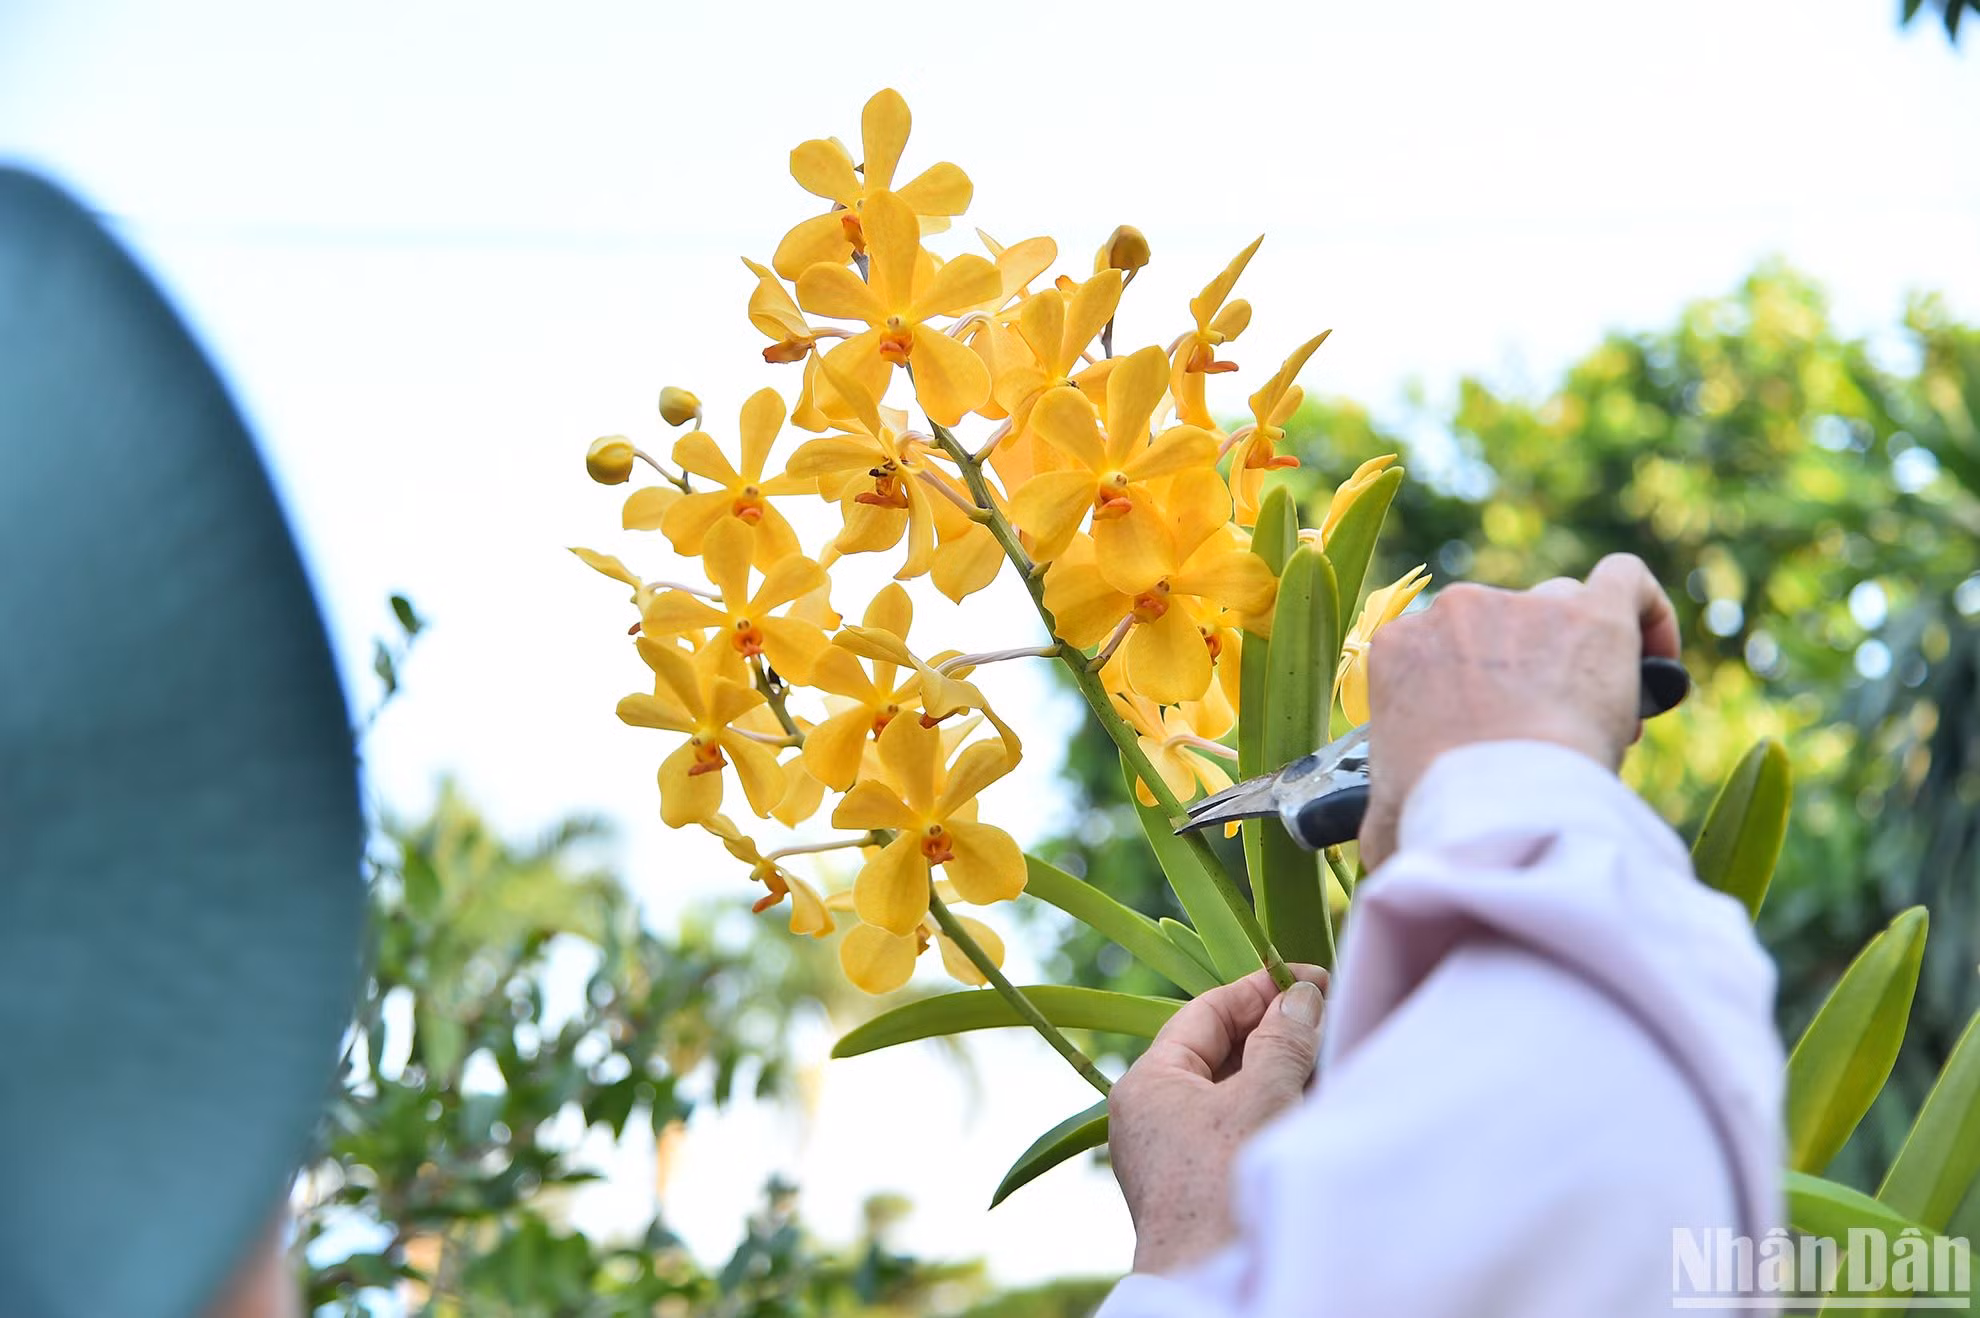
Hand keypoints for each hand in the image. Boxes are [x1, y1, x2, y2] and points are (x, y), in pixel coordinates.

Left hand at [1108, 965, 1328, 1274]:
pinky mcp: (1201, 1187)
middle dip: (1276, 1034)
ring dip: (1281, 1076)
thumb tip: (1301, 997)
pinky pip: (1240, 1131)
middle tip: (1329, 1017)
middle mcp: (1153, 1115)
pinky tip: (1314, 1110)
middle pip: (1220, 1052)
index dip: (1260, 989)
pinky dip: (1276, 1114)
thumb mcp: (1262, 1098)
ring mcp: (1175, 1154)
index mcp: (1148, 1083)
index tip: (1310, 978)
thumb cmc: (1226, 1188)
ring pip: (1234, 1094)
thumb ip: (1283, 1041)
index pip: (1206, 1013)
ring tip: (1330, 1059)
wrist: (1215, 1286)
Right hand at [1357, 552, 1681, 869]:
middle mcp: (1454, 611)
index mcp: (1398, 648)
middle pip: (1503, 628)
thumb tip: (1379, 840)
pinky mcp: (1592, 611)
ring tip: (1597, 720)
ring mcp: (1524, 605)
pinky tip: (1657, 663)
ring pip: (1562, 612)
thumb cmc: (1436, 819)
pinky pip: (1627, 581)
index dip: (1476, 695)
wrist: (1498, 811)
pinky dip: (1646, 615)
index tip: (1499, 742)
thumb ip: (1383, 808)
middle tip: (1549, 739)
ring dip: (1577, 655)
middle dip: (1529, 676)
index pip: (1439, 653)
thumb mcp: (1385, 816)